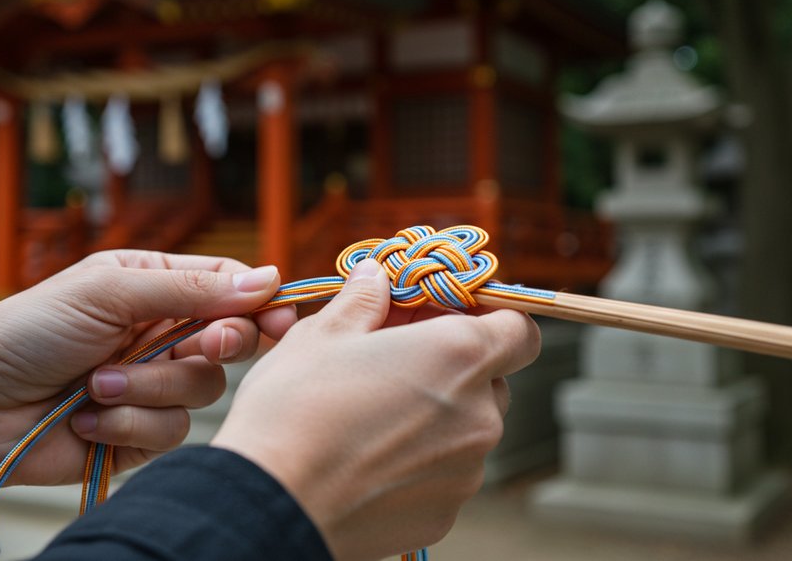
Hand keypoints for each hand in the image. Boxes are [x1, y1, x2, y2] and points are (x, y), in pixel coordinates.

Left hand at [0, 250, 295, 521]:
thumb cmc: (25, 335)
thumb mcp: (105, 292)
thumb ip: (188, 288)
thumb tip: (267, 278)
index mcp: (153, 286)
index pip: (227, 286)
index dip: (259, 301)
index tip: (280, 315)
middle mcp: (161, 333)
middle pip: (231, 339)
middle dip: (219, 343)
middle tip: (203, 345)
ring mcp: (152, 385)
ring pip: (203, 389)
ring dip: (148, 388)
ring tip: (94, 385)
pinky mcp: (140, 434)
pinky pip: (170, 432)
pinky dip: (126, 424)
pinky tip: (86, 417)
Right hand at [211, 259, 540, 559]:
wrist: (271, 504)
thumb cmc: (294, 411)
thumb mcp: (322, 335)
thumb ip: (363, 301)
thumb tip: (376, 278)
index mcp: (459, 356)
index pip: (520, 330)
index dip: (490, 319)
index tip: (448, 318)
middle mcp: (479, 414)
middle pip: (491, 379)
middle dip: (453, 368)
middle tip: (395, 362)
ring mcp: (467, 471)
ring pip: (467, 429)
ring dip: (436, 417)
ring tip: (371, 416)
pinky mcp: (445, 513)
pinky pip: (445, 474)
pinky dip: (420, 463)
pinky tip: (367, 458)